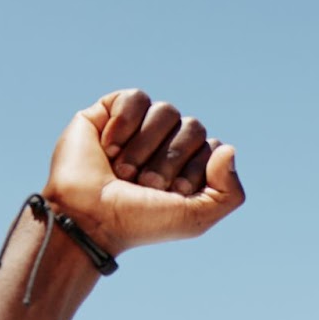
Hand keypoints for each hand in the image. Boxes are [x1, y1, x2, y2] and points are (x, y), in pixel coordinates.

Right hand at [44, 90, 245, 255]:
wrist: (88, 218)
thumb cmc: (140, 221)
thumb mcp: (196, 219)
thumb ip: (230, 193)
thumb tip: (227, 148)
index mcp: (190, 166)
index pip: (212, 148)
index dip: (193, 171)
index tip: (171, 195)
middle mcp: (167, 144)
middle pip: (193, 127)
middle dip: (169, 161)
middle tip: (144, 185)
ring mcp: (140, 127)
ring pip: (167, 111)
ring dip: (145, 147)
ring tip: (122, 171)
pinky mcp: (110, 112)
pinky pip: (136, 98)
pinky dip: (126, 123)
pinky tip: (108, 147)